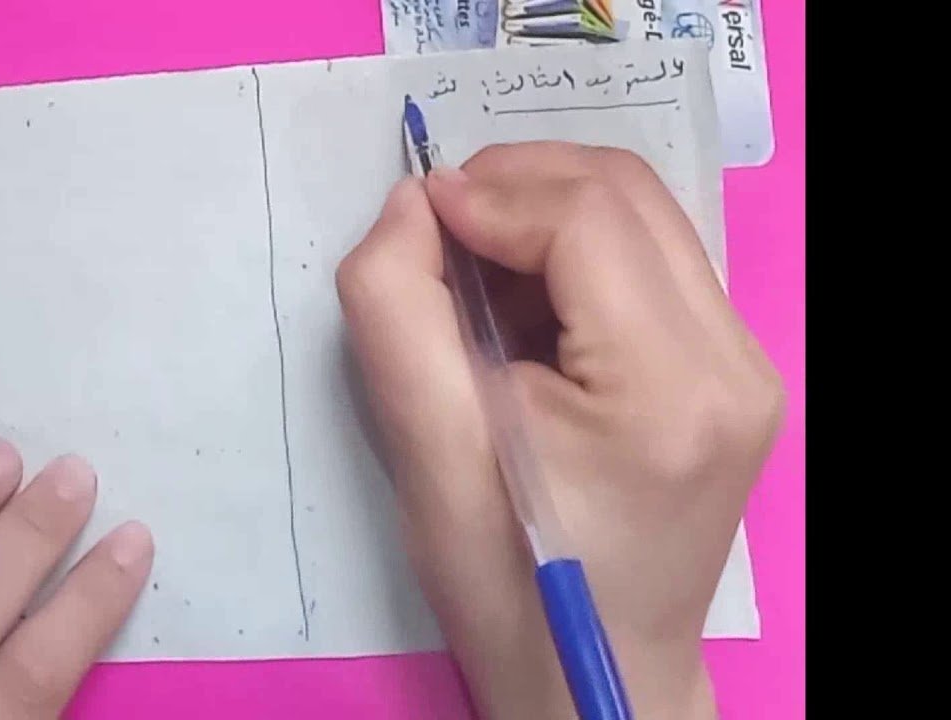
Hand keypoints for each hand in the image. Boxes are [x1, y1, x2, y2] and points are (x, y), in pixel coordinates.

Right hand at [336, 143, 783, 718]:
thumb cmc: (502, 577)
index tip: (417, 218)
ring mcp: (747, 366)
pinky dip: (578, 251)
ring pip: (645, 217)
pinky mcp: (734, 373)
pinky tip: (528, 302)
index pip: (587, 221)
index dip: (491, 194)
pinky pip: (653, 262)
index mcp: (668, 390)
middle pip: (628, 196)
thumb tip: (415, 204)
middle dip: (520, 182)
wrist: (589, 673)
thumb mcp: (424, 448)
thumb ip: (397, 306)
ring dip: (548, 212)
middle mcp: (734, 363)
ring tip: (478, 265)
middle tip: (441, 225)